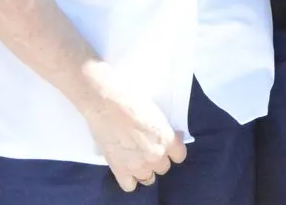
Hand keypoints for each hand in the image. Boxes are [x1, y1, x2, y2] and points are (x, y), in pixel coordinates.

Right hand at [80, 66, 186, 191]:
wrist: (106, 101)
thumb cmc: (130, 98)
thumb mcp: (155, 112)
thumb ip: (162, 130)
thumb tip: (164, 135)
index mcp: (167, 139)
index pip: (179, 155)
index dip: (172, 149)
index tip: (165, 143)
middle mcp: (156, 156)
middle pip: (163, 167)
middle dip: (157, 158)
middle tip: (146, 147)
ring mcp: (138, 165)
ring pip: (148, 178)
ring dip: (144, 170)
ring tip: (135, 158)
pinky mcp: (119, 170)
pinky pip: (129, 185)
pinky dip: (128, 178)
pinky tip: (125, 167)